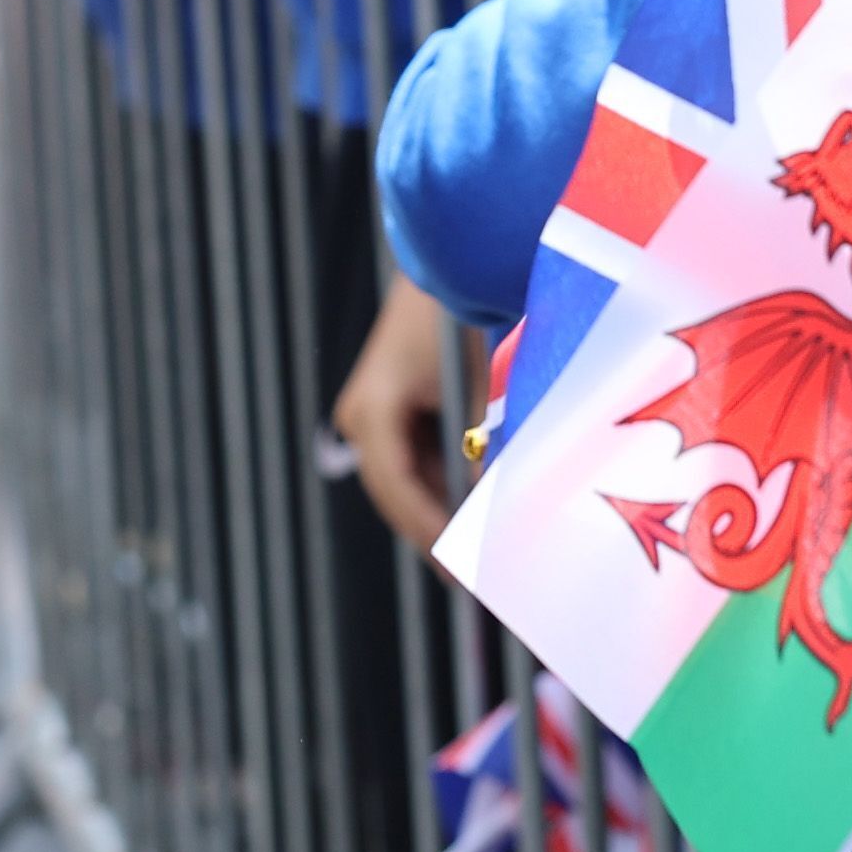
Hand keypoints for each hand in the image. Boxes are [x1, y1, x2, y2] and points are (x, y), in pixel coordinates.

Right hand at [335, 278, 464, 554]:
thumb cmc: (460, 327)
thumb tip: (493, 513)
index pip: (399, 490)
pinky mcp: (380, 412)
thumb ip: (479, 454)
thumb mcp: (474, 394)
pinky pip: (406, 462)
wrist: (441, 273)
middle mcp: (358, 418)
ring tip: (471, 553)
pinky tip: (465, 512)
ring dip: (435, 511)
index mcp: (373, 412)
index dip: (430, 532)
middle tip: (467, 578)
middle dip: (431, 532)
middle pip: (395, 493)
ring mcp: (364, 416)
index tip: (458, 570)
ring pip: (401, 482)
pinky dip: (435, 485)